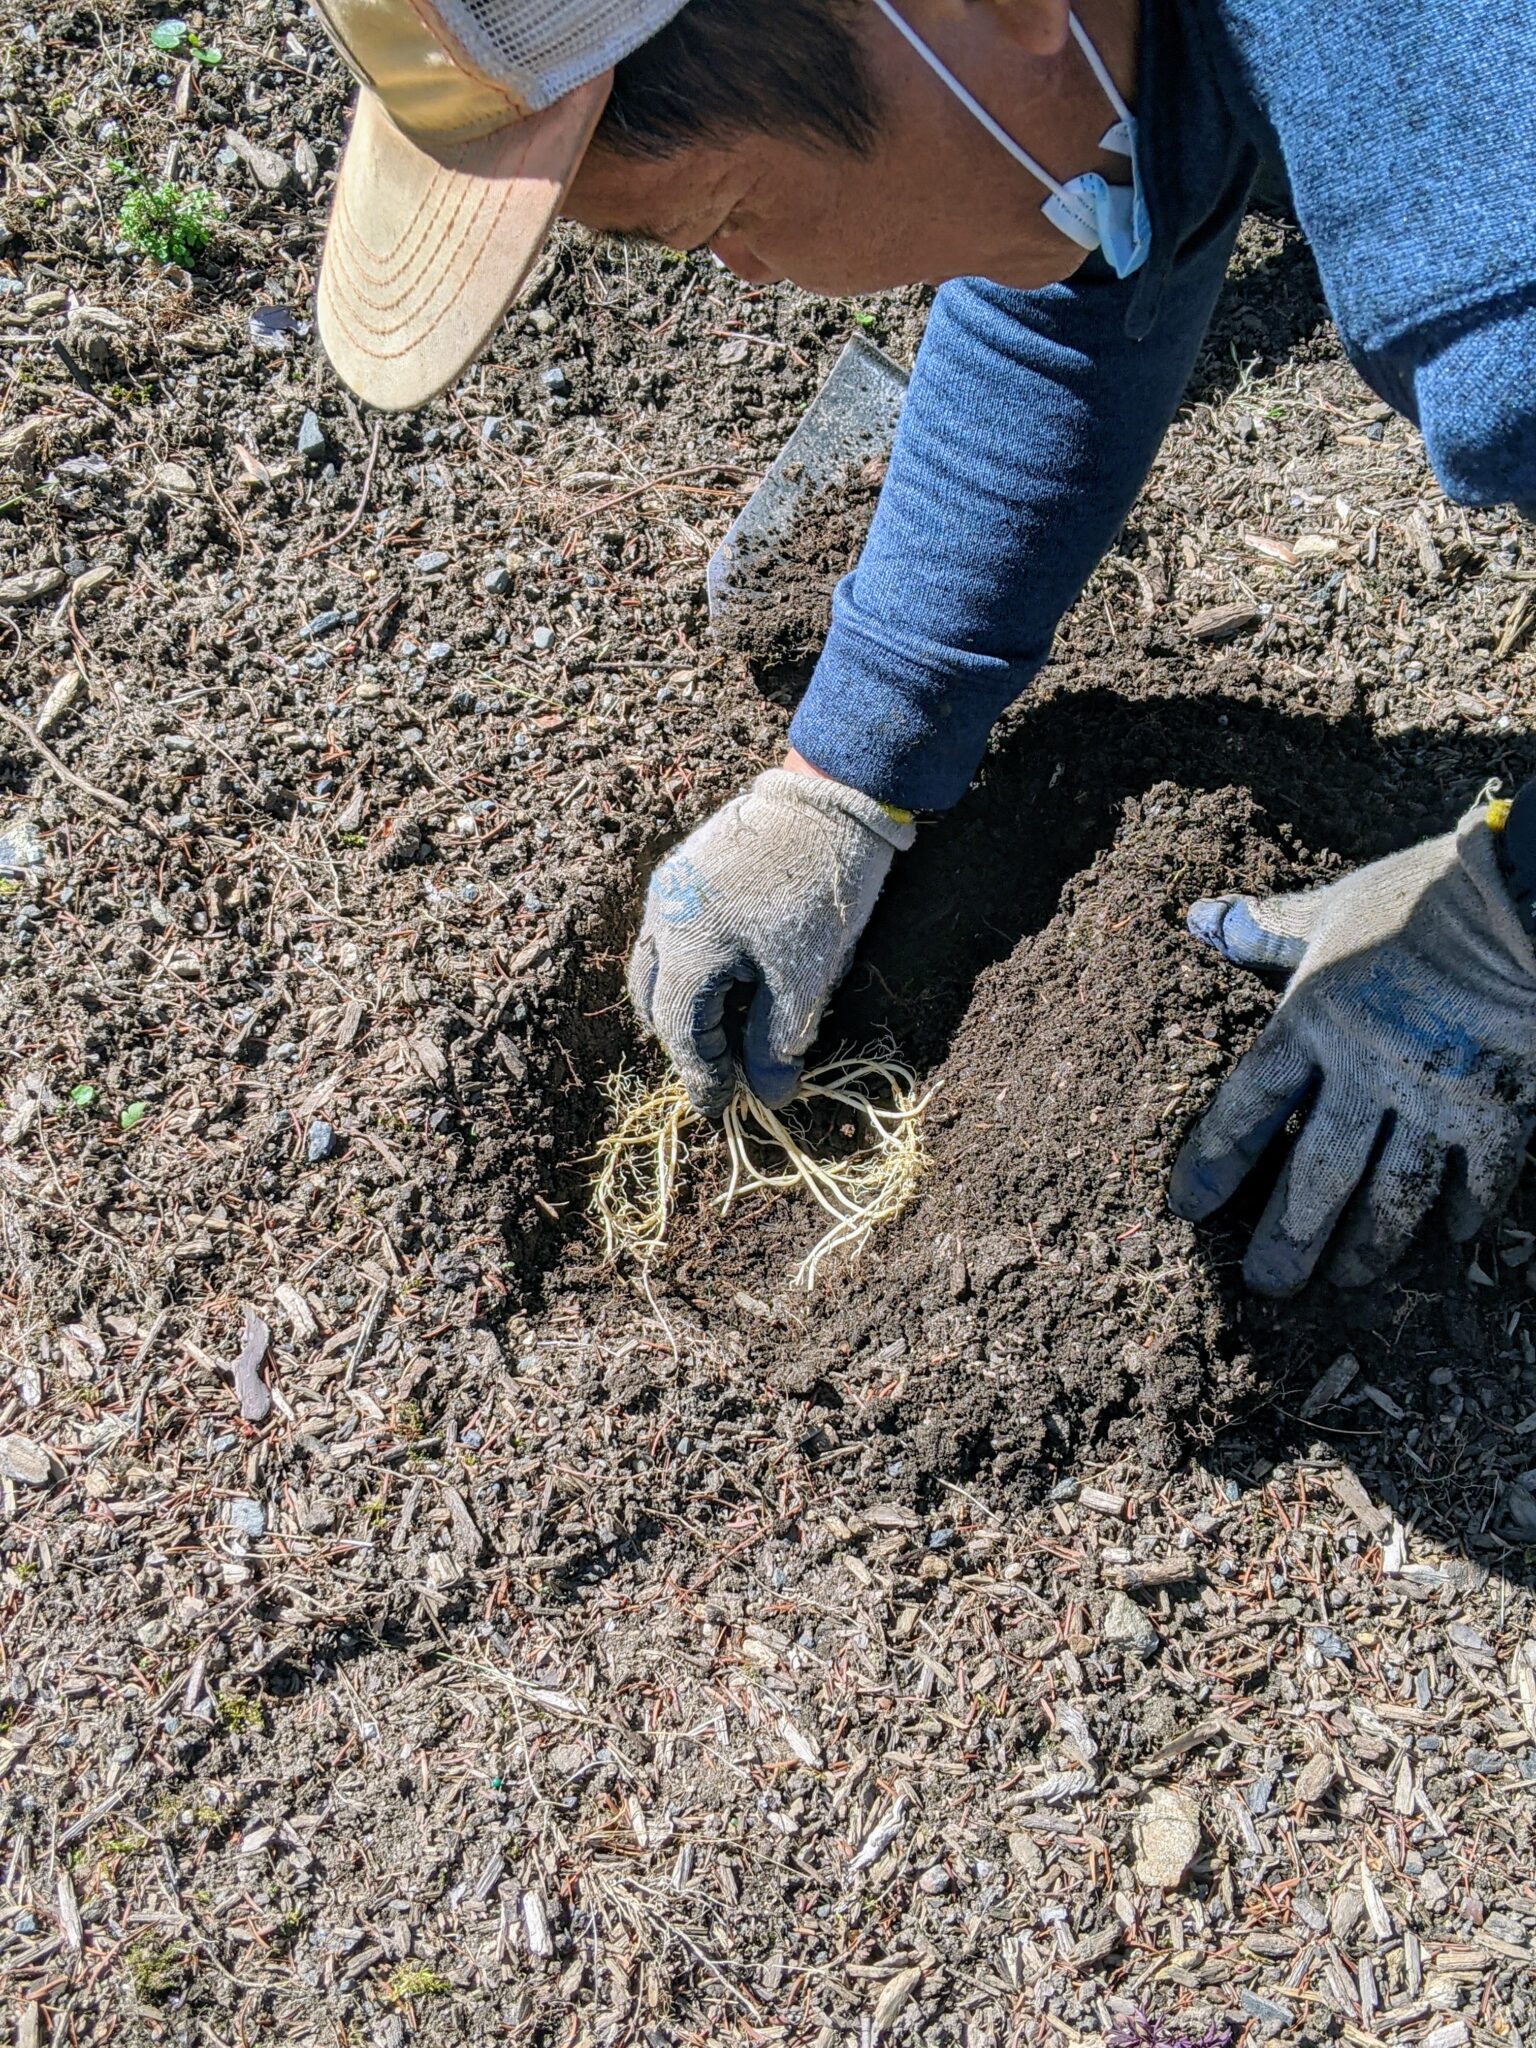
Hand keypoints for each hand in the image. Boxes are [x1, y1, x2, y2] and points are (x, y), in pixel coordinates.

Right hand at [628, 765, 914, 1112]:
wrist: (830, 799)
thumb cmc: (821, 893)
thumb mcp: (805, 979)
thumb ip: (777, 1042)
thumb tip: (769, 1094)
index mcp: (688, 948)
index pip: (679, 1031)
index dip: (701, 1075)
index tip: (722, 1105)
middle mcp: (663, 917)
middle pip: (653, 998)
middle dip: (682, 1039)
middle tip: (721, 1067)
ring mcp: (669, 888)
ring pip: (656, 962)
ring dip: (681, 1001)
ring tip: (725, 1024)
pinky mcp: (686, 867)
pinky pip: (669, 930)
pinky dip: (688, 964)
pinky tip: (729, 972)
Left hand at [1169, 804, 1535, 1294]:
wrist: (1527, 892)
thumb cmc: (1422, 895)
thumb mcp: (1333, 909)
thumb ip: (1267, 930)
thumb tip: (1198, 918)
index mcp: (1314, 1021)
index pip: (1248, 1109)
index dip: (1214, 1163)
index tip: (1188, 1207)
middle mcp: (1369, 1071)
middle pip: (1316, 1175)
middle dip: (1287, 1238)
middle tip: (1266, 1285)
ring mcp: (1439, 1097)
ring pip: (1394, 1195)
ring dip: (1368, 1245)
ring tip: (1347, 1281)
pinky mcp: (1506, 1108)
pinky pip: (1481, 1179)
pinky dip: (1466, 1208)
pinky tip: (1453, 1235)